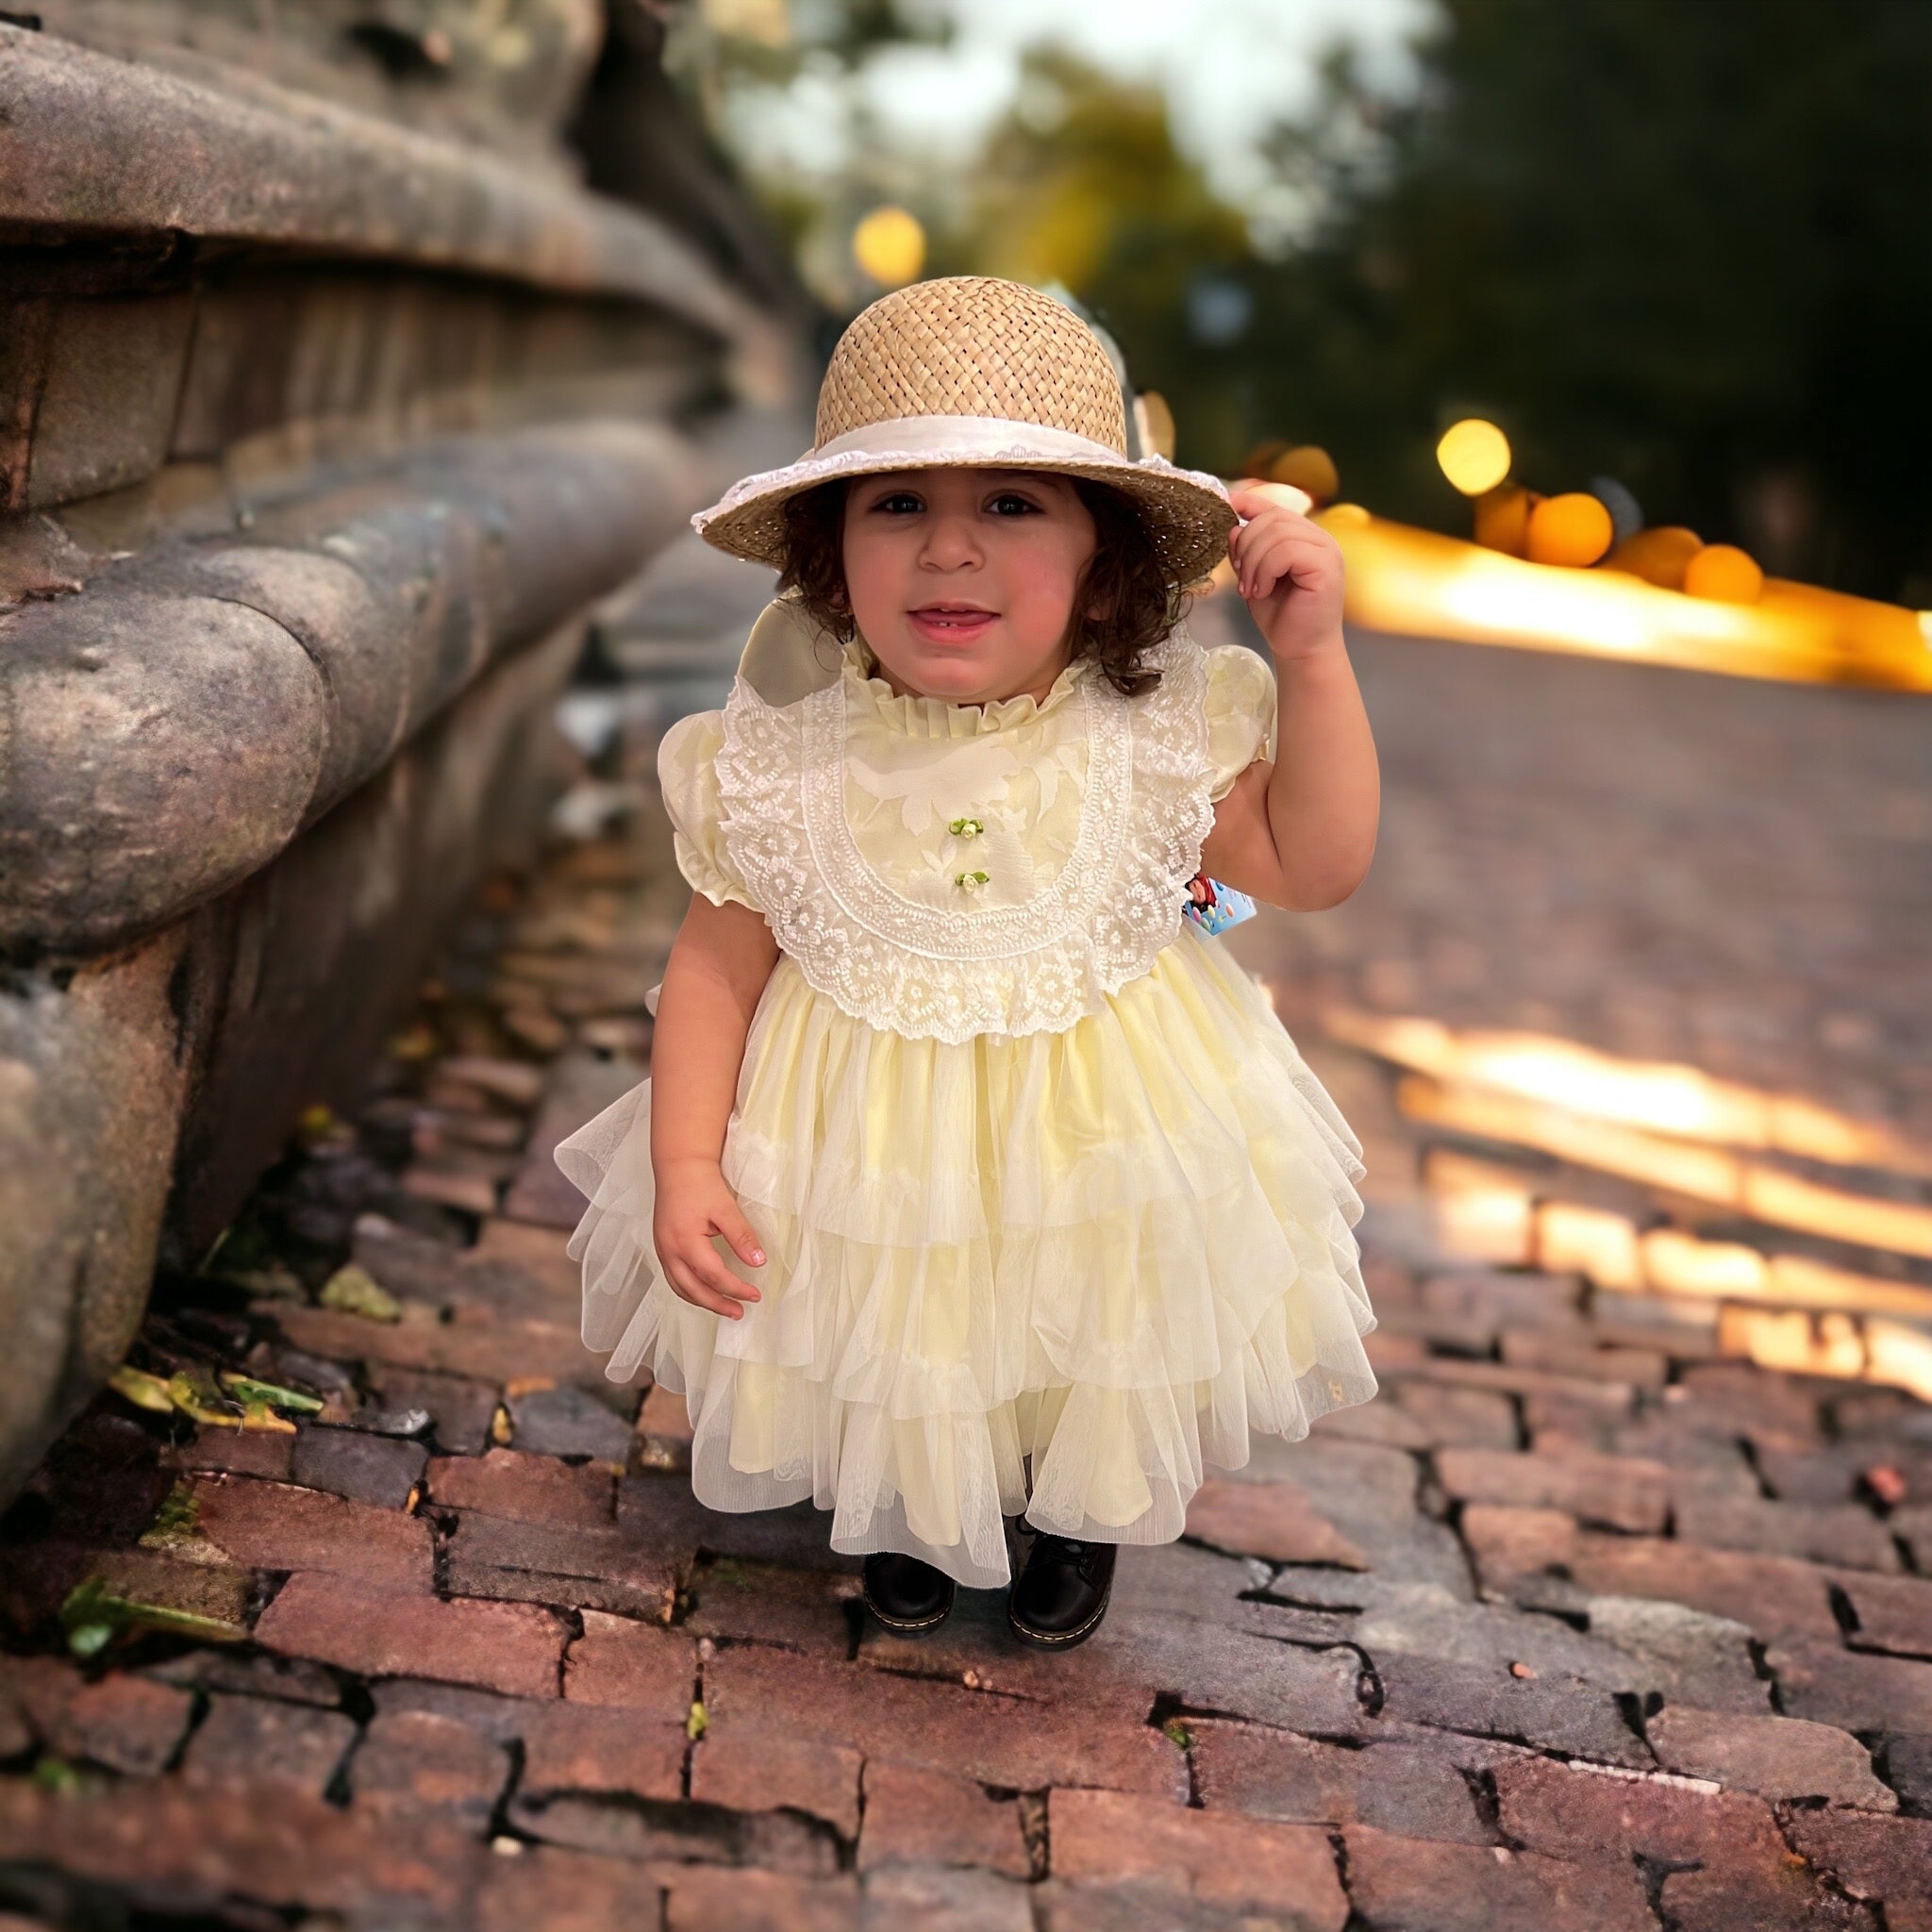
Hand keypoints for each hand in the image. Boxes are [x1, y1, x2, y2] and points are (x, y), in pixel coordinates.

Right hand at [652, 1155, 765, 1320]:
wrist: (678, 1166)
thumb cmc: (699, 1183)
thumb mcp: (725, 1208)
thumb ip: (741, 1236)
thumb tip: (758, 1262)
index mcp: (684, 1241)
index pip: (713, 1275)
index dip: (735, 1288)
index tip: (754, 1295)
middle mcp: (669, 1250)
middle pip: (693, 1289)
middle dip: (717, 1304)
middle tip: (739, 1313)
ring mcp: (663, 1250)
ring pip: (680, 1288)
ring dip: (702, 1301)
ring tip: (725, 1308)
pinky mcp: (662, 1247)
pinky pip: (674, 1278)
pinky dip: (689, 1290)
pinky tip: (704, 1292)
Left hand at [1227, 482, 1345, 661]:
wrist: (1299, 649)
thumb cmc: (1281, 615)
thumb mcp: (1254, 575)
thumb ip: (1247, 550)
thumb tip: (1233, 525)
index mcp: (1303, 536)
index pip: (1274, 507)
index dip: (1248, 503)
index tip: (1227, 506)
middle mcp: (1319, 538)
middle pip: (1272, 518)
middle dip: (1246, 545)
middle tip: (1241, 578)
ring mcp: (1326, 550)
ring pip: (1277, 533)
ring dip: (1253, 562)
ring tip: (1252, 589)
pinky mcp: (1327, 566)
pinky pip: (1287, 551)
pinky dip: (1266, 570)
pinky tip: (1263, 590)